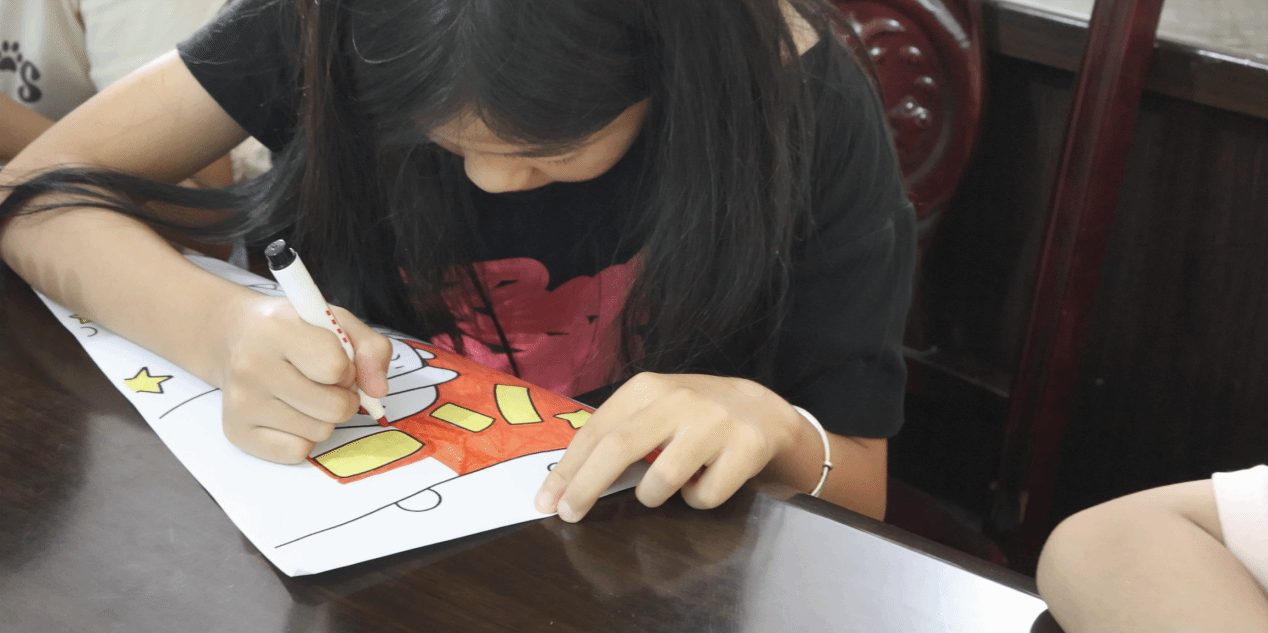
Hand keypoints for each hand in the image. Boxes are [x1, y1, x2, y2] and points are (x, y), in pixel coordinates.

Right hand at [216, 295, 390, 462]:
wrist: (237, 337)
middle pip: (333, 408)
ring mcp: (241, 402)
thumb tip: (378, 391)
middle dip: (344, 398)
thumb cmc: (293, 330)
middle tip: (327, 384)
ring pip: (319, 432)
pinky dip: (304, 437)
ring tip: (306, 394)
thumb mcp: (336, 321)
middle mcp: (252, 366)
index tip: (335, 362)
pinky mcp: (237, 432)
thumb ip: (371, 349)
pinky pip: (297, 452)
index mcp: (277, 330)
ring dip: (324, 417)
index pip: (336, 368)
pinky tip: (291, 413)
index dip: (347, 368)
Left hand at [534, 372, 803, 521]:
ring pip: (661, 482)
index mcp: (647, 388)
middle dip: (586, 487)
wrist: (762, 410)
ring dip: (654, 496)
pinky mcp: (745, 448)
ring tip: (666, 486)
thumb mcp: (653, 409)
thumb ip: (617, 433)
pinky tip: (705, 480)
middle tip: (569, 515)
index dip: (567, 470)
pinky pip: (703, 497)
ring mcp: (714, 423)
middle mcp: (679, 400)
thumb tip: (565, 481)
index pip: (596, 432)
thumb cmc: (692, 416)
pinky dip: (697, 500)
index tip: (546, 501)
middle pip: (618, 449)